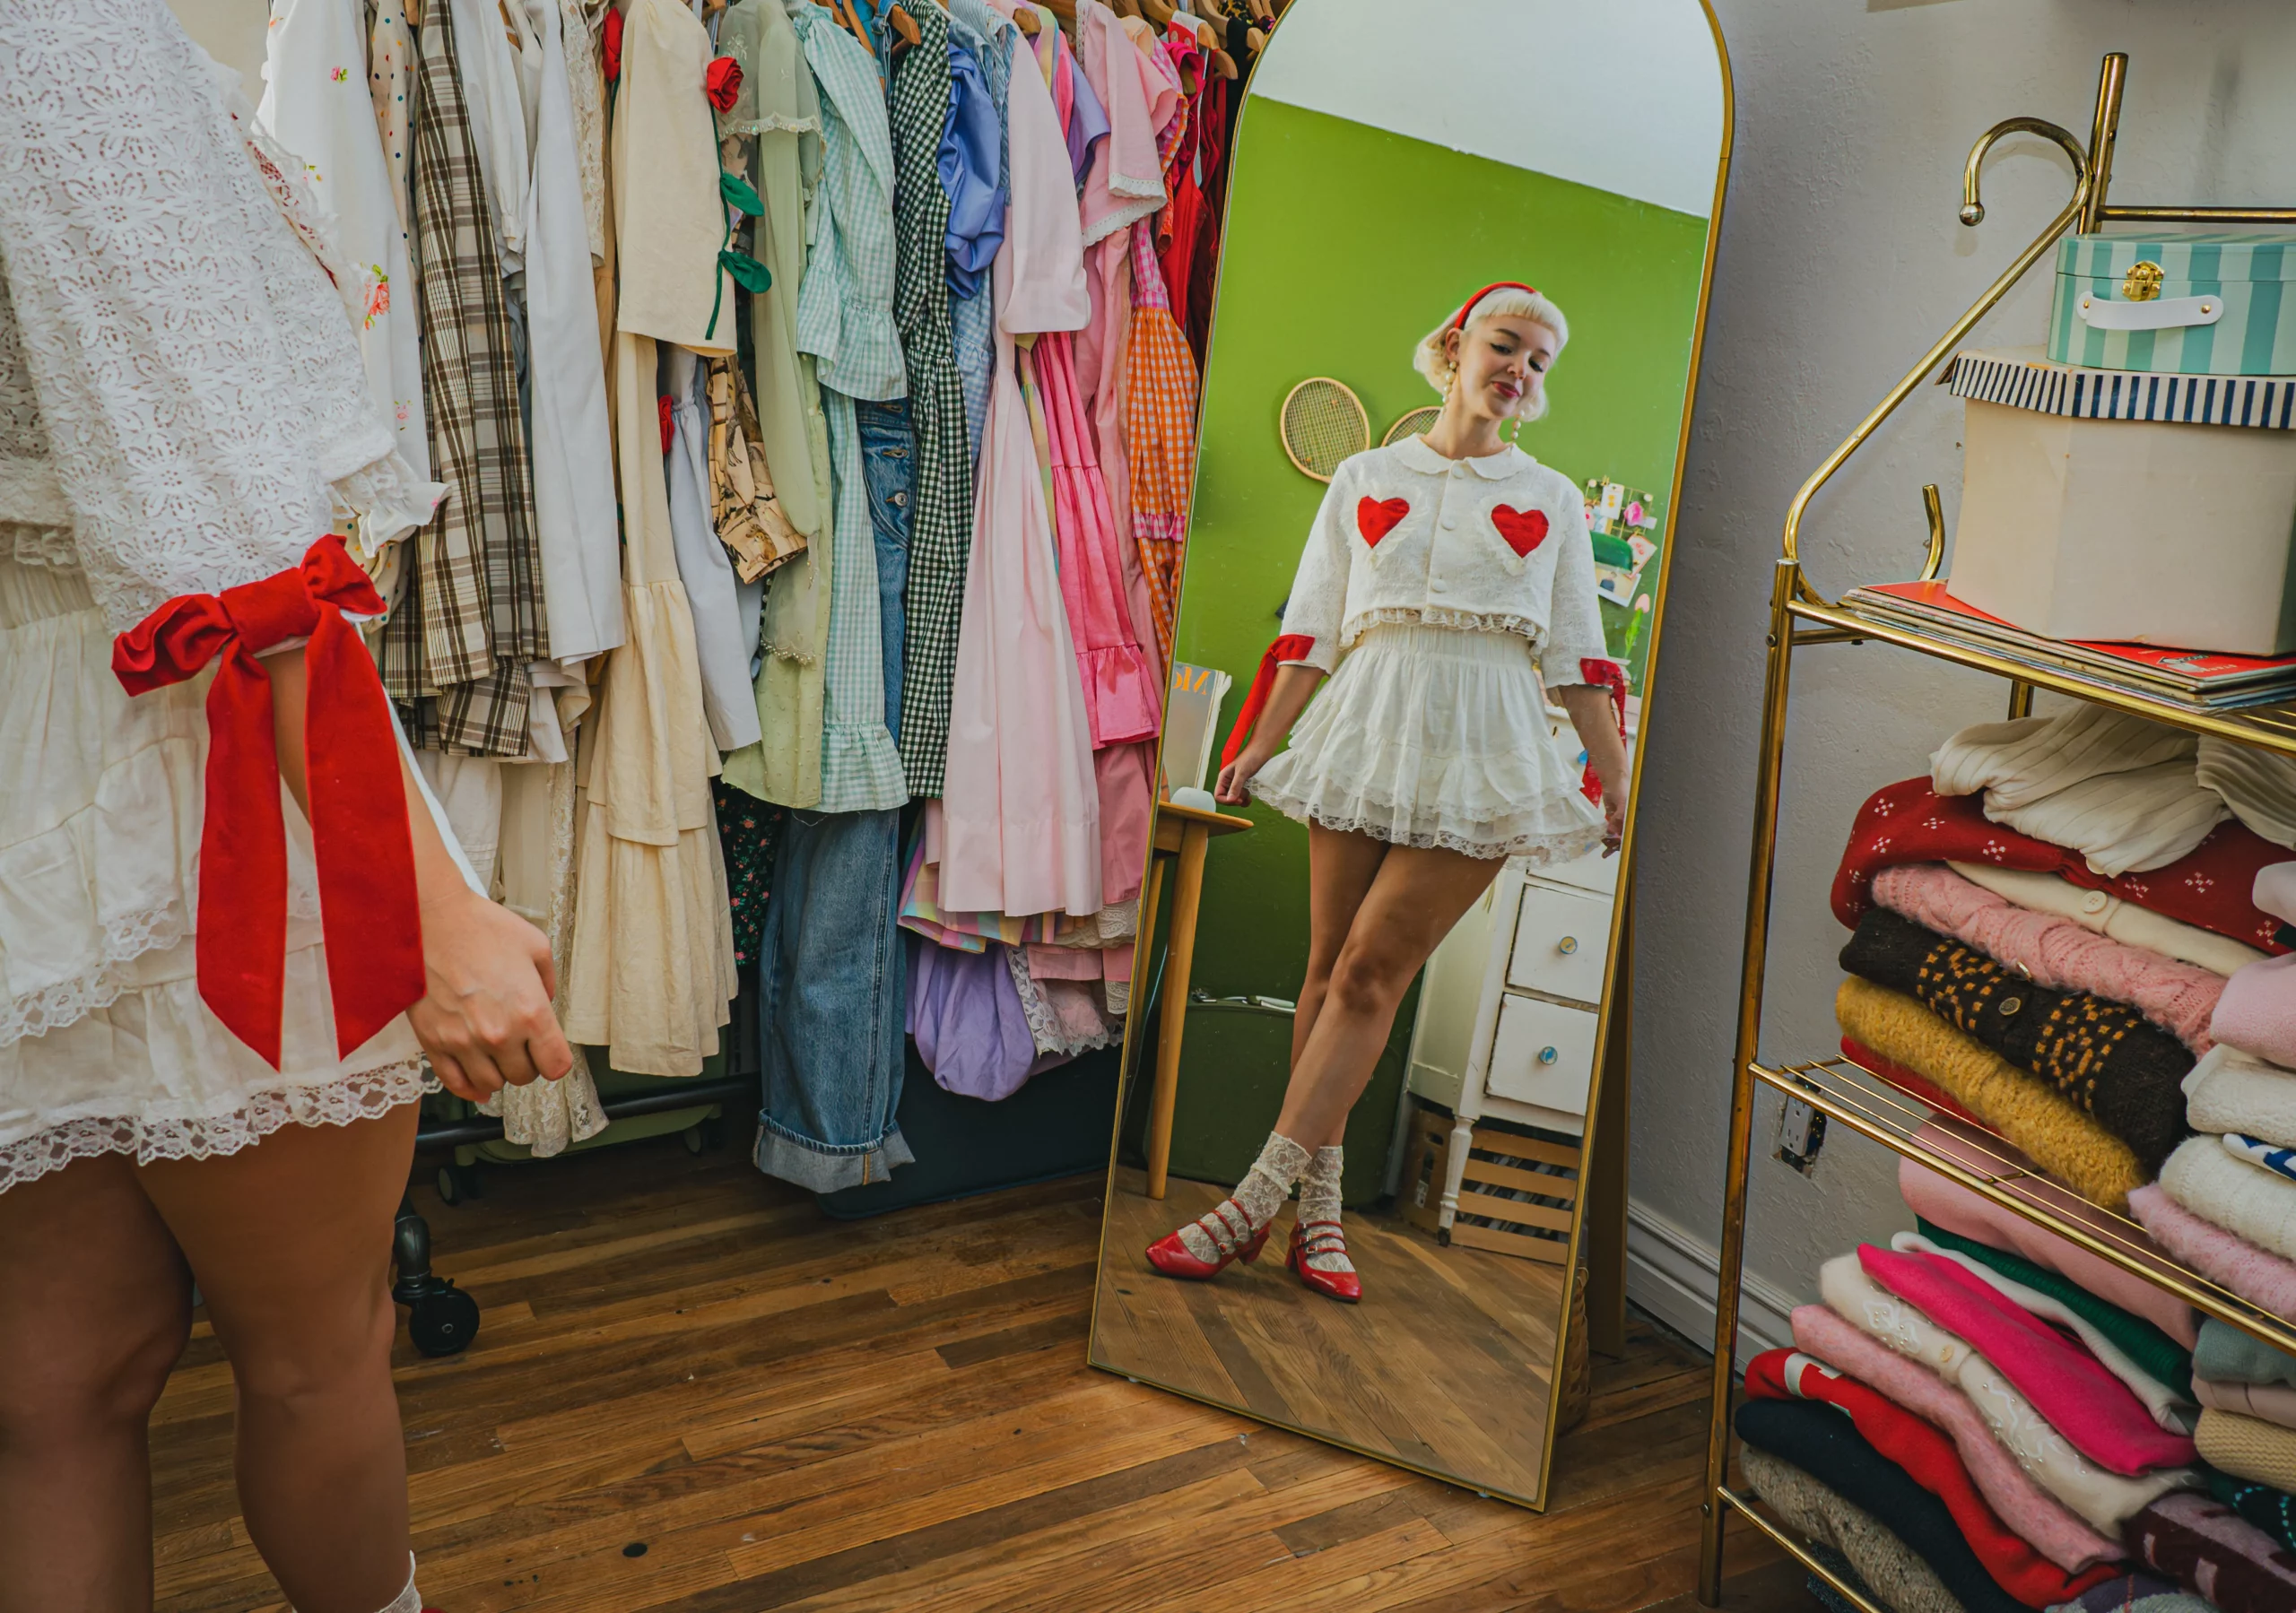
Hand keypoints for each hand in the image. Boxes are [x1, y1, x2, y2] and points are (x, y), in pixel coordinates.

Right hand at [407, 888, 574, 1101]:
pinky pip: (456, 1083)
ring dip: (499, 1073)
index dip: (555, 1059)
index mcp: (530, 1011)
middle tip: (521, 1046)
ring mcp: (464, 1042)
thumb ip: (547, 981)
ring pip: (491, 1084)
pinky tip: (477, 1082)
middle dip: (527, 1063)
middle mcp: (499, 1033)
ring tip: (497, 1055)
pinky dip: (470, 1088)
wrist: (428, 920)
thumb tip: (545, 1003)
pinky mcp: (434, 1042)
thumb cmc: (480, 927)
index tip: (550, 1051)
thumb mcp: (535, 945)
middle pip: (524, 1076)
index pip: (556, 1065)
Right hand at [1214, 745, 1269, 804]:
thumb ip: (1235, 786)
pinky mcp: (1243, 785)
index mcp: (1223, 778)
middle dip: (1235, 800)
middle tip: (1244, 797)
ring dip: (1241, 801)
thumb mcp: (1242, 772)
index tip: (1238, 799)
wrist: (1262, 751)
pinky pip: (1241, 797)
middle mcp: (1228, 782)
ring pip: (1234, 799)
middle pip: (1226, 799)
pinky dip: (1245, 799)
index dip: (1226, 800)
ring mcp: (1235, 784)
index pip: (1218, 795)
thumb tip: (1230, 800)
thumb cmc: (1250, 758)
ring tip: (1249, 796)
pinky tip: (1250, 797)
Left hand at [1598, 762, 1629, 855]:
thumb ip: (1619, 816)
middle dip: (1617, 846)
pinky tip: (1603, 840)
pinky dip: (1607, 836)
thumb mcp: (1624, 803)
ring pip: (1618, 836)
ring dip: (1611, 843)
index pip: (1632, 835)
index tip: (1618, 848)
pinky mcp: (1613, 818)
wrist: (1613, 780)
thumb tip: (1612, 831)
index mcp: (1635, 819)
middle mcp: (1630, 822)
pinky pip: (1611, 830)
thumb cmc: (1624, 790)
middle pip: (1625, 838)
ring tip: (1605, 851)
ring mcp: (1621, 821)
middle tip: (1608, 852)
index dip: (1625, 843)